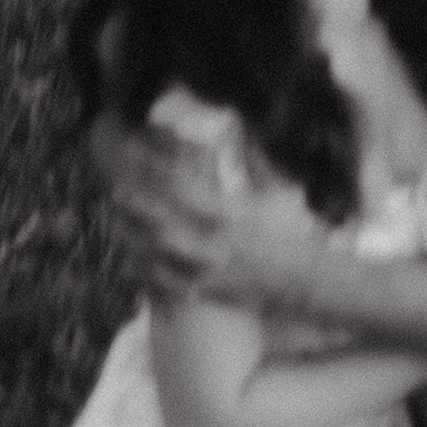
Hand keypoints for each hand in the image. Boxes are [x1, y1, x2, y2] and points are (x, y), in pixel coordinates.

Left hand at [89, 110, 330, 311]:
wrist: (309, 281)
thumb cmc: (294, 234)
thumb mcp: (281, 194)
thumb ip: (258, 163)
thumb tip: (243, 132)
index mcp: (234, 214)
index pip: (187, 191)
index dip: (160, 175)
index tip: (141, 163)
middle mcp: (218, 242)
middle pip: (165, 225)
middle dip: (138, 209)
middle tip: (117, 194)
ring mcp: (212, 271)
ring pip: (162, 258)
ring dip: (137, 242)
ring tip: (119, 227)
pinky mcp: (210, 293)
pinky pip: (171, 288)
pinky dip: (150, 278)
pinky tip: (134, 266)